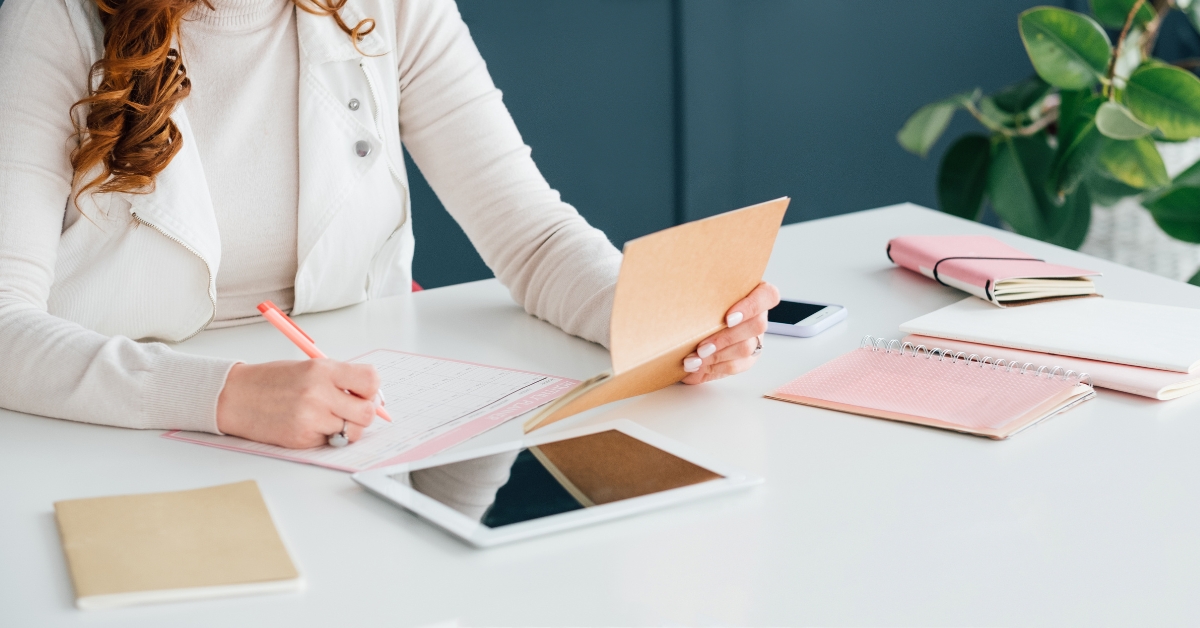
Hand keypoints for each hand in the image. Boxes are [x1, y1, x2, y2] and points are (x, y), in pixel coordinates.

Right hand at [216, 359, 381, 448]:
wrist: (235, 397)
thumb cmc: (272, 380)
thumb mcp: (309, 367)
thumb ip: (340, 379)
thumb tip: (373, 397)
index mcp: (322, 370)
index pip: (371, 380)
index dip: (372, 389)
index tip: (365, 392)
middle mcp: (318, 394)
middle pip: (367, 413)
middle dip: (364, 413)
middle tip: (351, 409)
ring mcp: (310, 419)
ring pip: (352, 432)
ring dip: (347, 428)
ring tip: (329, 418)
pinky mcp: (302, 439)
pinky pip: (331, 442)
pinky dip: (326, 437)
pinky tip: (310, 426)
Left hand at [681, 281, 779, 384]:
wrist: (699, 317)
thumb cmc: (704, 300)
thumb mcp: (705, 289)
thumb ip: (703, 291)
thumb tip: (682, 296)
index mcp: (755, 292)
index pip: (768, 295)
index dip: (751, 307)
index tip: (728, 318)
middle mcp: (759, 316)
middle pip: (756, 326)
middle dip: (726, 338)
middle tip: (702, 347)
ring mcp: (755, 338)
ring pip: (746, 348)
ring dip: (717, 356)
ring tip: (693, 360)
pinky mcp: (747, 358)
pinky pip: (737, 366)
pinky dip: (714, 367)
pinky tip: (697, 367)